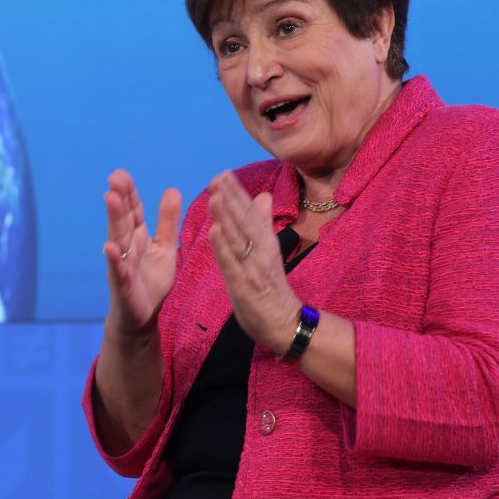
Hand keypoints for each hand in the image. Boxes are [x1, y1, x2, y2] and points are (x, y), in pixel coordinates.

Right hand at [102, 169, 181, 337]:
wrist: (140, 319)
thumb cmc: (150, 282)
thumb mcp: (164, 248)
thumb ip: (166, 221)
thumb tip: (172, 189)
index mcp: (137, 238)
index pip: (133, 212)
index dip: (128, 193)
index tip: (120, 174)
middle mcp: (126, 249)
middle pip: (122, 220)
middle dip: (119, 200)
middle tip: (114, 179)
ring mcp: (122, 266)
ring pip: (118, 239)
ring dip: (114, 220)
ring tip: (111, 199)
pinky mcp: (123, 286)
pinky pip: (118, 271)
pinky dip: (113, 259)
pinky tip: (109, 247)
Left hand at [206, 171, 300, 353]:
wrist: (284, 324)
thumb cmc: (271, 287)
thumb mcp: (268, 252)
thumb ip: (262, 224)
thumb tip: (262, 195)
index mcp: (266, 243)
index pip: (250, 213)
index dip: (236, 194)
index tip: (223, 174)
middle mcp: (261, 252)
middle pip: (245, 222)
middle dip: (231, 199)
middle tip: (218, 178)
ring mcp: (253, 269)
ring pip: (239, 239)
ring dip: (226, 217)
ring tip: (214, 196)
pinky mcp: (245, 286)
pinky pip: (232, 264)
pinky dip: (223, 247)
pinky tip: (213, 232)